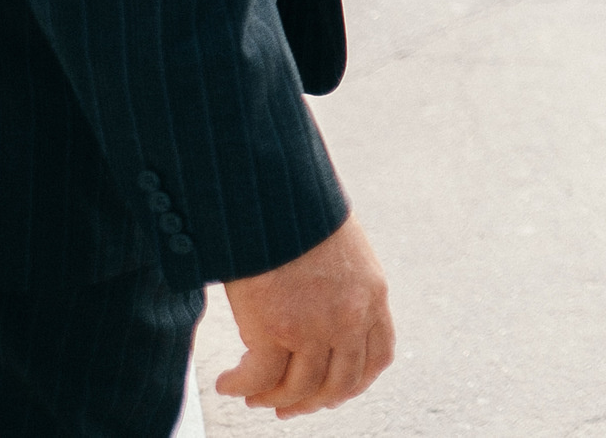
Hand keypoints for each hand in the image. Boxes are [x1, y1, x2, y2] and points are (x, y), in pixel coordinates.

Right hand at [219, 214, 393, 416]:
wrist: (276, 198)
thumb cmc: (298, 218)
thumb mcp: (342, 253)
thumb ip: (342, 288)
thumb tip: (321, 316)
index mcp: (373, 295)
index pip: (377, 357)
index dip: (353, 384)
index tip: (330, 393)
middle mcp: (351, 316)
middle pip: (340, 383)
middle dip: (311, 402)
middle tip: (285, 406)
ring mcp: (316, 325)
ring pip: (300, 388)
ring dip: (272, 398)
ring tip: (251, 394)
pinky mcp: (277, 329)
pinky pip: (260, 378)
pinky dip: (241, 387)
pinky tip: (228, 381)